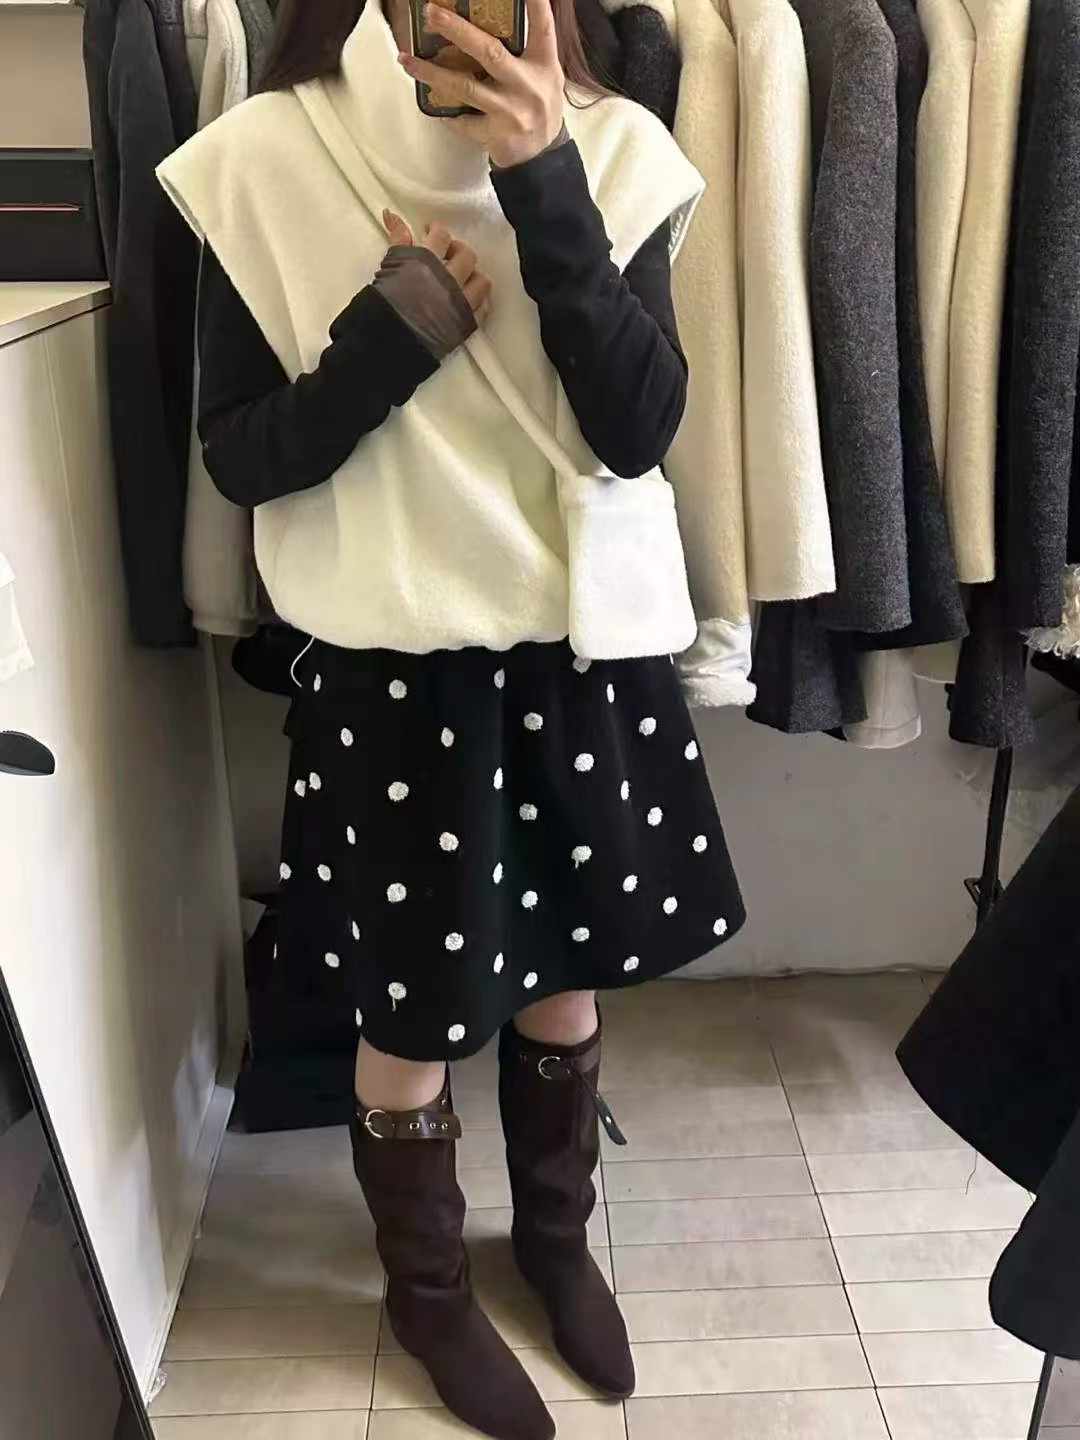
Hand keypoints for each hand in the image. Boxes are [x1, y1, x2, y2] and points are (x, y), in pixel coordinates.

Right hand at [383, 209, 492, 315]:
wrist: (390, 338)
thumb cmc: (385, 302)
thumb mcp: (390, 265)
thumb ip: (397, 238)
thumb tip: (391, 214)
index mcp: (429, 262)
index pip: (441, 235)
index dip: (437, 230)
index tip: (431, 232)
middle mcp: (449, 279)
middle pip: (466, 255)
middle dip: (458, 250)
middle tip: (447, 253)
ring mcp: (460, 302)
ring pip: (481, 281)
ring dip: (474, 276)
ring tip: (462, 278)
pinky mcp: (465, 323)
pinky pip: (482, 309)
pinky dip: (478, 302)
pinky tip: (468, 300)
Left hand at [398, 0, 564, 168]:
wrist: (541, 156)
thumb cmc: (538, 106)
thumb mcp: (545, 75)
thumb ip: (529, 48)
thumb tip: (503, 15)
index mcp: (543, 65)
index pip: (542, 28)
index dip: (535, 5)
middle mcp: (527, 86)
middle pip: (489, 53)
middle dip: (457, 30)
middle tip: (431, 13)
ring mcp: (510, 112)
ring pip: (464, 88)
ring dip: (431, 73)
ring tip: (406, 60)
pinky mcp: (495, 135)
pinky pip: (461, 120)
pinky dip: (444, 110)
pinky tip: (431, 102)